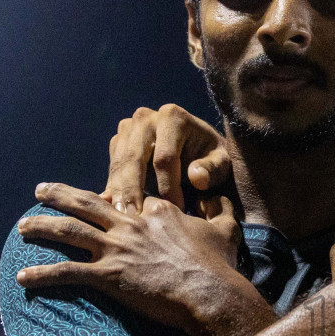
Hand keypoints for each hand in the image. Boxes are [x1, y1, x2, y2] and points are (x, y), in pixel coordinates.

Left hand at [16, 183, 269, 335]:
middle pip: (86, 203)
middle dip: (59, 195)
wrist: (209, 292)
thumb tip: (220, 197)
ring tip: (21, 227)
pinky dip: (42, 275)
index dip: (117, 202)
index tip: (107, 203)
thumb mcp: (226, 229)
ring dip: (41, 227)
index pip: (129, 199)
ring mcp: (116, 248)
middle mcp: (130, 224)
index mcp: (155, 211)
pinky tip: (22, 276)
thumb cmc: (219, 265)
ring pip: (68, 231)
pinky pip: (66, 273)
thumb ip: (220, 209)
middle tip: (40, 191)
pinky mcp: (108, 275)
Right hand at [103, 104, 231, 213]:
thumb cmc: (211, 158)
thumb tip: (196, 177)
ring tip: (124, 217)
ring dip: (119, 192)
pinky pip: (113, 168)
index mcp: (173, 117)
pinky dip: (113, 188)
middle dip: (134, 191)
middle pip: (135, 159)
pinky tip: (113, 208)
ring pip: (120, 164)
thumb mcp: (221, 163)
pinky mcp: (119, 142)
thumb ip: (212, 169)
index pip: (165, 158)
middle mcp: (146, 118)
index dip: (168, 187)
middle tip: (136, 218)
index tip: (175, 210)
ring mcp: (129, 128)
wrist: (195, 149)